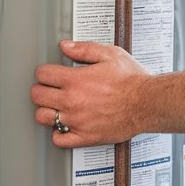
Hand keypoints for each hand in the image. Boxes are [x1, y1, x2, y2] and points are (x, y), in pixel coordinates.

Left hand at [31, 41, 147, 148]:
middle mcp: (72, 101)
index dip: (45, 71)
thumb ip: (84, 49)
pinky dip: (58, 133)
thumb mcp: (110, 54)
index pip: (43, 74)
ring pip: (43, 117)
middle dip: (41, 89)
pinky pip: (59, 139)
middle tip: (49, 88)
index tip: (50, 73)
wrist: (147, 102)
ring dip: (46, 110)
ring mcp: (76, 121)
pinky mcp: (85, 137)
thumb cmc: (132, 80)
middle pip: (37, 96)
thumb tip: (66, 46)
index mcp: (76, 80)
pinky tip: (65, 124)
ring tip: (55, 106)